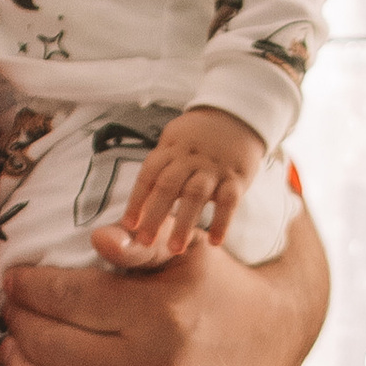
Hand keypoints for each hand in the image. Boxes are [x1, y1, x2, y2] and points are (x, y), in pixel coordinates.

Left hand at [0, 202, 326, 365]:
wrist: (273, 341)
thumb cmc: (219, 288)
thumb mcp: (188, 252)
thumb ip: (140, 245)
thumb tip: (98, 238)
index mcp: (160, 312)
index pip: (68, 298)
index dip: (30, 289)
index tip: (13, 283)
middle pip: (55, 349)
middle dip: (20, 328)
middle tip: (11, 315)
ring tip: (12, 355)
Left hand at [113, 105, 268, 257]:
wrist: (237, 116)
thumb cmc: (197, 138)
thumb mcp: (174, 142)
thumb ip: (158, 170)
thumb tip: (137, 204)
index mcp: (170, 149)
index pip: (149, 174)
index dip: (137, 199)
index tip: (128, 225)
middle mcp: (190, 157)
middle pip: (168, 186)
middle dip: (155, 215)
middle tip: (145, 243)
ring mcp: (213, 167)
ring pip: (195, 194)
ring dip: (184, 223)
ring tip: (175, 249)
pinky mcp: (237, 176)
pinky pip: (229, 201)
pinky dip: (222, 221)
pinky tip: (214, 242)